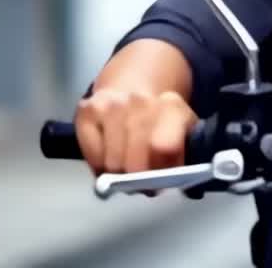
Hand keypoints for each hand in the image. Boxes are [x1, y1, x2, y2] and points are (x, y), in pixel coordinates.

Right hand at [75, 88, 197, 177]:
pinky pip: (92, 157)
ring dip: (118, 174)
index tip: (159, 183)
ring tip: (126, 167)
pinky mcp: (86, 110)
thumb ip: (182, 157)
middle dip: (138, 180)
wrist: (133, 87)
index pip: (164, 148)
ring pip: (112, 163)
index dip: (160, 173)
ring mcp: (111, 104)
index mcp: (172, 106)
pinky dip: (99, 165)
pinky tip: (109, 156)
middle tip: (141, 181)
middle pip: (134, 162)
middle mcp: (141, 100)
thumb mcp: (184, 134)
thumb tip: (165, 184)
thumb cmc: (160, 122)